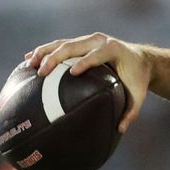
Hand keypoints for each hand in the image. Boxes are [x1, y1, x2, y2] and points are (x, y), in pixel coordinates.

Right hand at [25, 33, 150, 132]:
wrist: (140, 59)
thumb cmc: (137, 79)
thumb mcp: (138, 96)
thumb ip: (131, 112)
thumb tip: (120, 130)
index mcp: (114, 50)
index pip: (96, 55)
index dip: (84, 62)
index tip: (72, 72)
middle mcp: (100, 40)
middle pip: (73, 45)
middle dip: (56, 58)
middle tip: (41, 72)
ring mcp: (89, 39)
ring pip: (62, 42)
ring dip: (44, 52)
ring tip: (29, 64)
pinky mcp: (81, 41)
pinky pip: (60, 44)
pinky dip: (45, 51)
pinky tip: (28, 59)